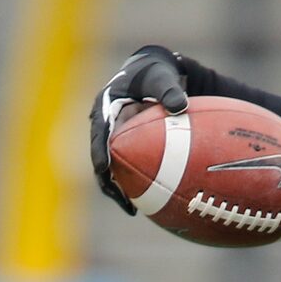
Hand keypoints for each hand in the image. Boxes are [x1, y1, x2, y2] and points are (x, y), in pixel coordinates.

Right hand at [89, 45, 187, 214]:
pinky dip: (132, 183)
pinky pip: (124, 168)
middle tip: (119, 197)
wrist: (152, 73)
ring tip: (132, 208)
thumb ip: (169, 90)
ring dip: (118, 188)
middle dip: (107, 180)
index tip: (104, 168)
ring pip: (110, 168)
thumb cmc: (155, 74)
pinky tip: (147, 201)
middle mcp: (104, 124)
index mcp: (105, 106)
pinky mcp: (122, 147)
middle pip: (100, 157)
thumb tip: (181, 106)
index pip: (99, 132)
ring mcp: (112, 137)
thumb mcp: (162, 77)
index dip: (99, 151)